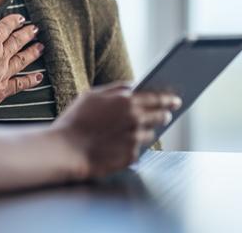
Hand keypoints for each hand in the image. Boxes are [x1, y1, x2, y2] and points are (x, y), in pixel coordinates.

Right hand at [0, 7, 44, 116]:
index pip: (4, 27)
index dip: (13, 21)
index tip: (21, 18)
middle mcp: (0, 55)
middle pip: (17, 42)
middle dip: (26, 34)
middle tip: (36, 30)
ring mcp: (4, 73)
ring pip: (22, 60)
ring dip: (32, 53)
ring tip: (41, 48)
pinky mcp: (3, 89)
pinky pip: (20, 83)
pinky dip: (30, 80)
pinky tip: (39, 78)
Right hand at [53, 82, 181, 178]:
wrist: (67, 148)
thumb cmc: (75, 119)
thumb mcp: (91, 95)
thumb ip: (115, 89)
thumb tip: (133, 86)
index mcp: (126, 101)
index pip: (157, 98)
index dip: (168, 98)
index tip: (175, 100)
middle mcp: (135, 120)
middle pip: (160, 116)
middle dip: (164, 114)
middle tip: (165, 114)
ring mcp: (135, 139)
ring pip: (150, 134)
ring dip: (144, 131)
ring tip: (130, 131)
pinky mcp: (132, 156)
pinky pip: (138, 149)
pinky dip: (131, 145)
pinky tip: (117, 144)